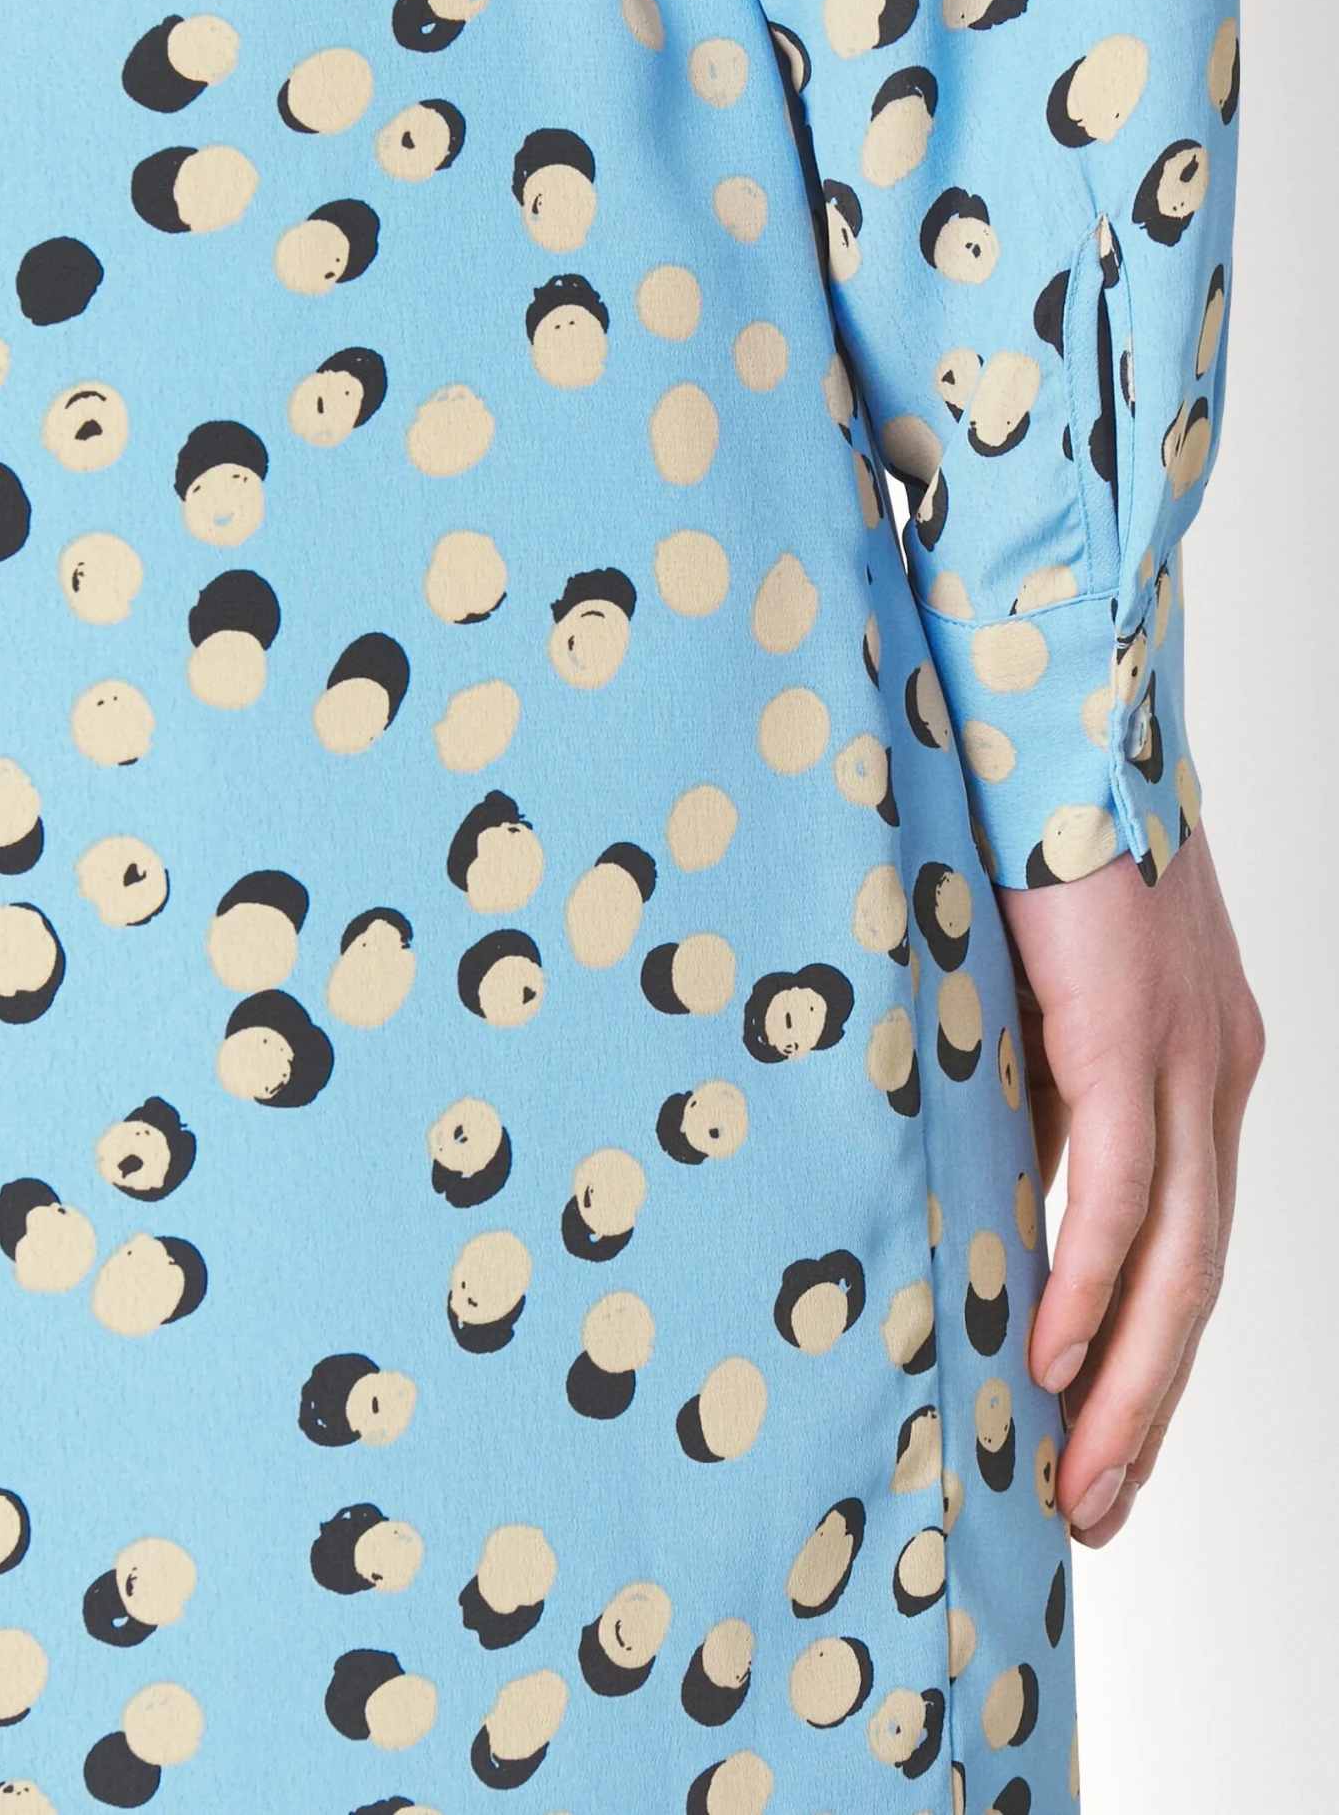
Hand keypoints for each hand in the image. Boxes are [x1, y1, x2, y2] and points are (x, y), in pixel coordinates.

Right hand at [996, 824, 1263, 1545]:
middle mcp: (1217, 1073)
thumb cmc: (1029, 842)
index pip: (1185, 1241)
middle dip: (1148, 1405)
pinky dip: (1091, 1280)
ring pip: (1179, 1255)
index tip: (1097, 1438)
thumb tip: (999, 1195)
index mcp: (1200, 1066)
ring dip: (1129, 1378)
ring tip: (1081, 1474)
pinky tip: (1054, 1355)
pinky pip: (1125, 1184)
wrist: (1053, 711)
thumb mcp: (1032, 1000)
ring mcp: (1188, 1054)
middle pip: (1198, 1277)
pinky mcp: (1135, 1029)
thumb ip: (1035, 1099)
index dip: (1146, 1351)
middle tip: (1095, 1505)